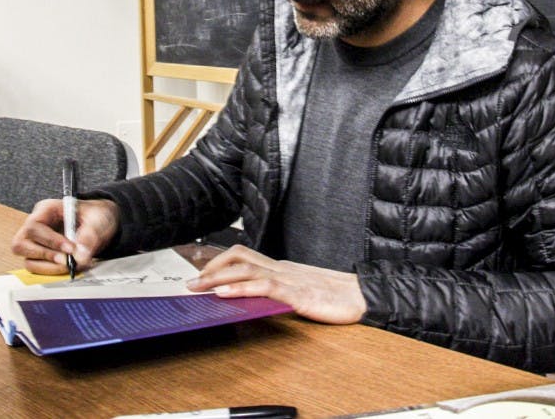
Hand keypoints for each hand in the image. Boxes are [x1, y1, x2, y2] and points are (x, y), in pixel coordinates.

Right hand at [11, 198, 119, 274]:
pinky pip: (38, 269)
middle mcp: (37, 226)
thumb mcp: (98, 219)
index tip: (70, 249)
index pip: (34, 226)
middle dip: (45, 255)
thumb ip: (90, 235)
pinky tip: (69, 267)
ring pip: (28, 260)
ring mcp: (37, 243)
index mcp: (46, 210)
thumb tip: (80, 256)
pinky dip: (52, 272)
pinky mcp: (42, 257)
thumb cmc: (96, 215)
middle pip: (21, 244)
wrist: (102, 222)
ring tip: (70, 265)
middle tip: (67, 261)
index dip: (49, 240)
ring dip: (49, 267)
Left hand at [187, 245, 365, 324]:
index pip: (244, 255)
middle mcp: (281, 268)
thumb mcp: (301, 294)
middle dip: (211, 267)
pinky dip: (240, 288)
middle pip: (239, 256)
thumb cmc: (335, 297)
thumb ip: (280, 293)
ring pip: (246, 268)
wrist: (363, 296)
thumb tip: (255, 299)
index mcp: (281, 268)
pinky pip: (264, 286)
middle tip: (191, 281)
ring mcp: (288, 278)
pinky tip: (225, 294)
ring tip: (198, 287)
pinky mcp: (296, 293)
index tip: (199, 272)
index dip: (219, 261)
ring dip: (217, 277)